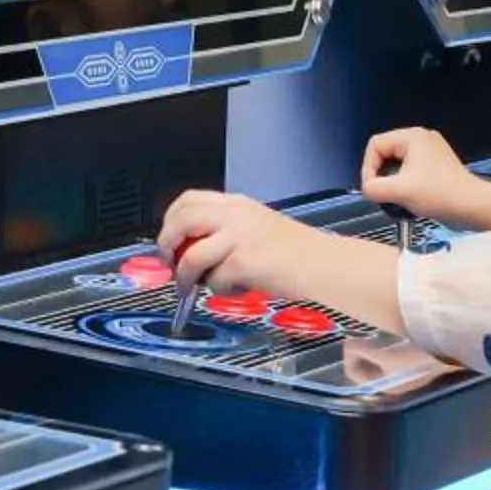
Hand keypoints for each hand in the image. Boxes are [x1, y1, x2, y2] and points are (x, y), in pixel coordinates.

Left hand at [160, 190, 327, 298]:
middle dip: (167, 244)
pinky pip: (214, 279)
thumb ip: (225, 231)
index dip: (171, 220)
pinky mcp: (243, 262)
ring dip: (187, 276)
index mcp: (237, 204)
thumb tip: (192, 250)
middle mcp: (235, 215)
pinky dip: (220, 290)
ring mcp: (238, 238)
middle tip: (171, 264)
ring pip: (190, 255)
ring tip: (196, 287)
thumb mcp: (257, 226)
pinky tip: (238, 289)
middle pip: (180, 221)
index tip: (170, 239)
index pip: (188, 199)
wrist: (323, 263)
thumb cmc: (297, 252)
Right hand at [361, 127, 490, 225]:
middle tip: (384, 194)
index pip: (375, 145)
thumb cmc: (442, 195)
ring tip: (399, 198)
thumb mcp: (400, 191)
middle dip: (381, 175)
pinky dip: (405, 185)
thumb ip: (373, 188)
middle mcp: (421, 139)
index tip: (372, 188)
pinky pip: (409, 171)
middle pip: (385, 153)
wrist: (472, 206)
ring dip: (393, 182)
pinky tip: (411, 199)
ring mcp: (430, 151)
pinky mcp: (436, 165)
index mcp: (412, 137)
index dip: (368, 168)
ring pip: (397, 164)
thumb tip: (366, 189)